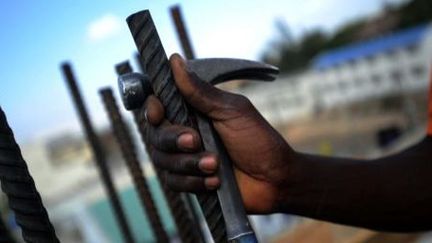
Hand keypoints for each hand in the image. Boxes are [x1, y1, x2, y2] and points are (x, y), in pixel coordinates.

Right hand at [145, 54, 294, 212]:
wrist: (275, 178)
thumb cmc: (258, 140)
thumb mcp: (231, 111)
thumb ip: (200, 91)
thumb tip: (175, 60)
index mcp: (193, 111)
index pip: (157, 106)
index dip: (152, 109)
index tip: (158, 113)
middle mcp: (185, 133)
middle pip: (155, 134)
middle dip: (174, 139)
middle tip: (196, 141)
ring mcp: (186, 158)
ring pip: (162, 160)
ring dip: (189, 164)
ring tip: (215, 165)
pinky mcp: (190, 181)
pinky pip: (173, 182)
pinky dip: (193, 182)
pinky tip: (215, 181)